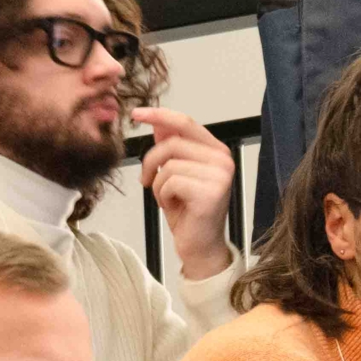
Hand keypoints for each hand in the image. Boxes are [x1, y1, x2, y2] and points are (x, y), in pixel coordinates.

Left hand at [133, 107, 235, 281]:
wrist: (201, 247)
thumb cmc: (189, 213)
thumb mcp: (176, 174)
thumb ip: (171, 148)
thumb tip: (158, 123)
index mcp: (217, 151)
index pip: (185, 123)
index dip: (159, 115)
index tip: (136, 113)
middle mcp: (223, 160)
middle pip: (172, 142)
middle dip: (151, 161)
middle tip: (146, 180)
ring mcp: (220, 176)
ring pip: (169, 164)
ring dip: (158, 184)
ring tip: (168, 199)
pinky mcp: (211, 192)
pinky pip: (171, 181)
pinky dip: (163, 196)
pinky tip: (174, 207)